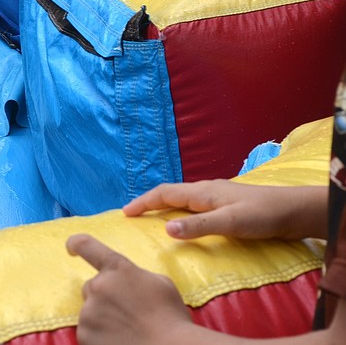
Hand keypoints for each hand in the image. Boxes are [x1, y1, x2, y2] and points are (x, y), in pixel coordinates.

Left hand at [66, 234, 192, 344]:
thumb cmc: (171, 319)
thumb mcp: (160, 284)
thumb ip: (136, 275)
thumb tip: (128, 280)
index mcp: (118, 269)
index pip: (87, 246)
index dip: (76, 244)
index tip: (71, 247)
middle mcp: (99, 286)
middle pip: (92, 287)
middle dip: (104, 296)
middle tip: (126, 312)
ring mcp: (89, 312)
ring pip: (90, 311)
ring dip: (103, 318)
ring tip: (127, 330)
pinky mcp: (84, 335)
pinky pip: (88, 332)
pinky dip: (99, 337)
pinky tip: (120, 341)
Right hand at [123, 180, 326, 240]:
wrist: (294, 211)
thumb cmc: (262, 215)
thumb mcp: (229, 222)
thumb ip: (198, 225)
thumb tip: (166, 229)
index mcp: (201, 192)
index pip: (163, 193)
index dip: (143, 202)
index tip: (125, 212)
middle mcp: (205, 191)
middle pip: (170, 193)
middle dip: (149, 202)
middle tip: (133, 214)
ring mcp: (216, 197)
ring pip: (182, 198)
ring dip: (164, 205)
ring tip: (152, 218)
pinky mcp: (226, 206)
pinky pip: (193, 205)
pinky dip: (179, 210)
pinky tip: (184, 220)